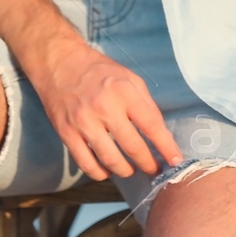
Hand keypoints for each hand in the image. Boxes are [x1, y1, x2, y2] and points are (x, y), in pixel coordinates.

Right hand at [30, 36, 183, 180]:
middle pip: (132, 147)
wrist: (59, 63)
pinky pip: (85, 162)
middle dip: (148, 164)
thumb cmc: (99, 72)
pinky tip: (107, 171)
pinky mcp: (66, 132)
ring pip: (110, 159)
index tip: (175, 160)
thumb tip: (161, 133)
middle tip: (154, 170)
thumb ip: (146, 104)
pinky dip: (99, 172)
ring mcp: (83, 122)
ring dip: (125, 171)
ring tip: (131, 170)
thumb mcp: (129, 78)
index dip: (166, 146)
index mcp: (124, 92)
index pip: (151, 125)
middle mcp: (104, 108)